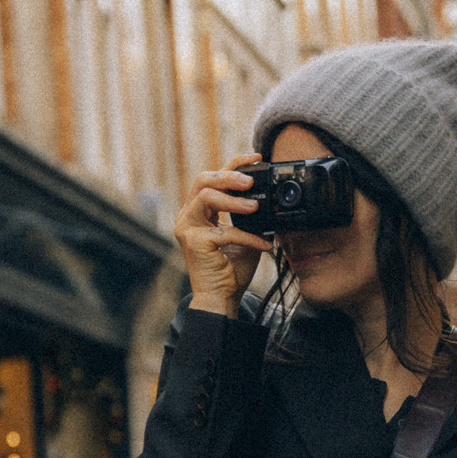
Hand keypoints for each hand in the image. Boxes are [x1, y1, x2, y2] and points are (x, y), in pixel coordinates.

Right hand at [174, 152, 274, 316]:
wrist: (222, 298)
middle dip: (229, 175)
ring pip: (206, 196)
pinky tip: (264, 244)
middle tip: (251, 181)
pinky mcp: (194, 243)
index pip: (212, 177)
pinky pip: (224, 231)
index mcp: (199, 210)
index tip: (257, 158)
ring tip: (256, 207)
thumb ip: (249, 216)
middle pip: (203, 179)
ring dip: (234, 200)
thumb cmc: (231, 269)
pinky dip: (248, 236)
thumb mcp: (243, 235)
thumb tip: (269, 198)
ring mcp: (187, 228)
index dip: (234, 164)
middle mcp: (188, 215)